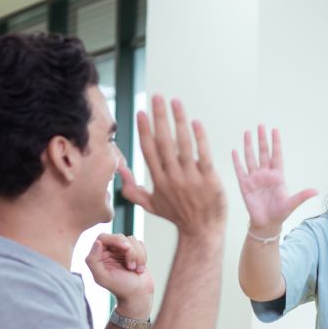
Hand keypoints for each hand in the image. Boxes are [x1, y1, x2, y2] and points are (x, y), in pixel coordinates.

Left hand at [86, 233, 153, 316]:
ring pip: (132, 240)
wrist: (138, 295)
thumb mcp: (101, 277)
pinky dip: (143, 256)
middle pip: (120, 237)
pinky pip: (140, 243)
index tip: (126, 248)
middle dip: (130, 251)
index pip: (103, 237)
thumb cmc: (119, 287)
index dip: (115, 239)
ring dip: (137, 256)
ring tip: (135, 270)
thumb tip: (97, 242)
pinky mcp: (135, 252)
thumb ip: (93, 260)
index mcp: (98, 256)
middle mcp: (109, 251)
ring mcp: (122, 251)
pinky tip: (140, 268)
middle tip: (131, 266)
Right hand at [123, 95, 226, 235]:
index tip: (142, 111)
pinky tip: (195, 122)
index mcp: (159, 180)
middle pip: (164, 143)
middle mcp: (173, 177)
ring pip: (182, 145)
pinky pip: (203, 155)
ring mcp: (191, 178)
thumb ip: (132, 189)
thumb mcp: (151, 205)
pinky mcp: (209, 180)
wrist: (203, 231)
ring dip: (178, 121)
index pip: (149, 150)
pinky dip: (200, 138)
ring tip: (176, 102)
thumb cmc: (178, 216)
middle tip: (157, 97)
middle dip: (160, 118)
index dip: (145, 130)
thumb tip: (118, 170)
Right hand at [231, 125, 316, 232]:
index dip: (275, 143)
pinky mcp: (244, 185)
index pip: (276, 155)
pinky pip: (240, 170)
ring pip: (251, 158)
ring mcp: (254, 178)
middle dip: (262, 139)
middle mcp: (265, 174)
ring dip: (248, 145)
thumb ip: (302, 196)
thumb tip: (316, 191)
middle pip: (263, 153)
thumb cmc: (280, 213)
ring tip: (247, 132)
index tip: (275, 129)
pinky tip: (234, 150)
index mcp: (278, 176)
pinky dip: (237, 161)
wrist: (266, 224)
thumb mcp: (292, 204)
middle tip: (260, 125)